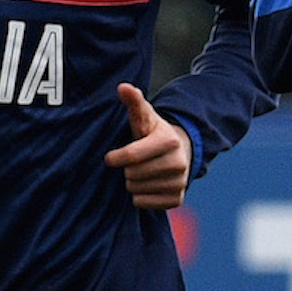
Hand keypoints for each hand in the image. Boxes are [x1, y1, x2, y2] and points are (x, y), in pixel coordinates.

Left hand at [103, 83, 192, 208]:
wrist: (181, 151)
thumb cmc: (153, 133)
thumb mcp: (144, 116)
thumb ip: (133, 102)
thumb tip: (123, 87)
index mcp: (169, 140)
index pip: (131, 156)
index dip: (115, 157)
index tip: (111, 157)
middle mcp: (178, 162)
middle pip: (132, 174)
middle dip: (127, 169)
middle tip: (133, 162)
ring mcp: (179, 182)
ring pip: (136, 190)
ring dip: (133, 182)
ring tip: (140, 171)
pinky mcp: (177, 198)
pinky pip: (144, 203)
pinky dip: (140, 196)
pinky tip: (146, 184)